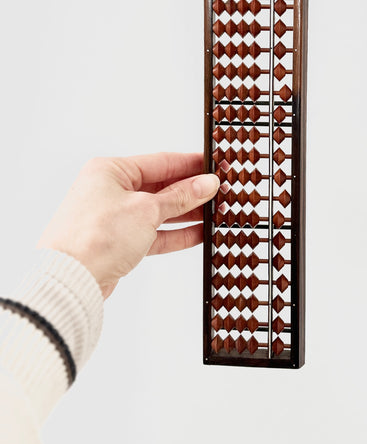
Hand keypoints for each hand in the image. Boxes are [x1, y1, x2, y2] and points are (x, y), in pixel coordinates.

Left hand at [37, 152, 219, 298]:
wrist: (70, 281)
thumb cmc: (93, 239)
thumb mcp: (146, 210)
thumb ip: (180, 197)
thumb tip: (205, 184)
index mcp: (110, 171)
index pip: (161, 161)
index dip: (192, 165)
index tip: (215, 166)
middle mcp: (110, 190)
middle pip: (162, 186)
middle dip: (192, 191)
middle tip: (220, 192)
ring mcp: (115, 217)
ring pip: (160, 211)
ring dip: (187, 213)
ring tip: (215, 213)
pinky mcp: (119, 242)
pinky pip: (154, 233)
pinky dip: (175, 234)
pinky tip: (198, 233)